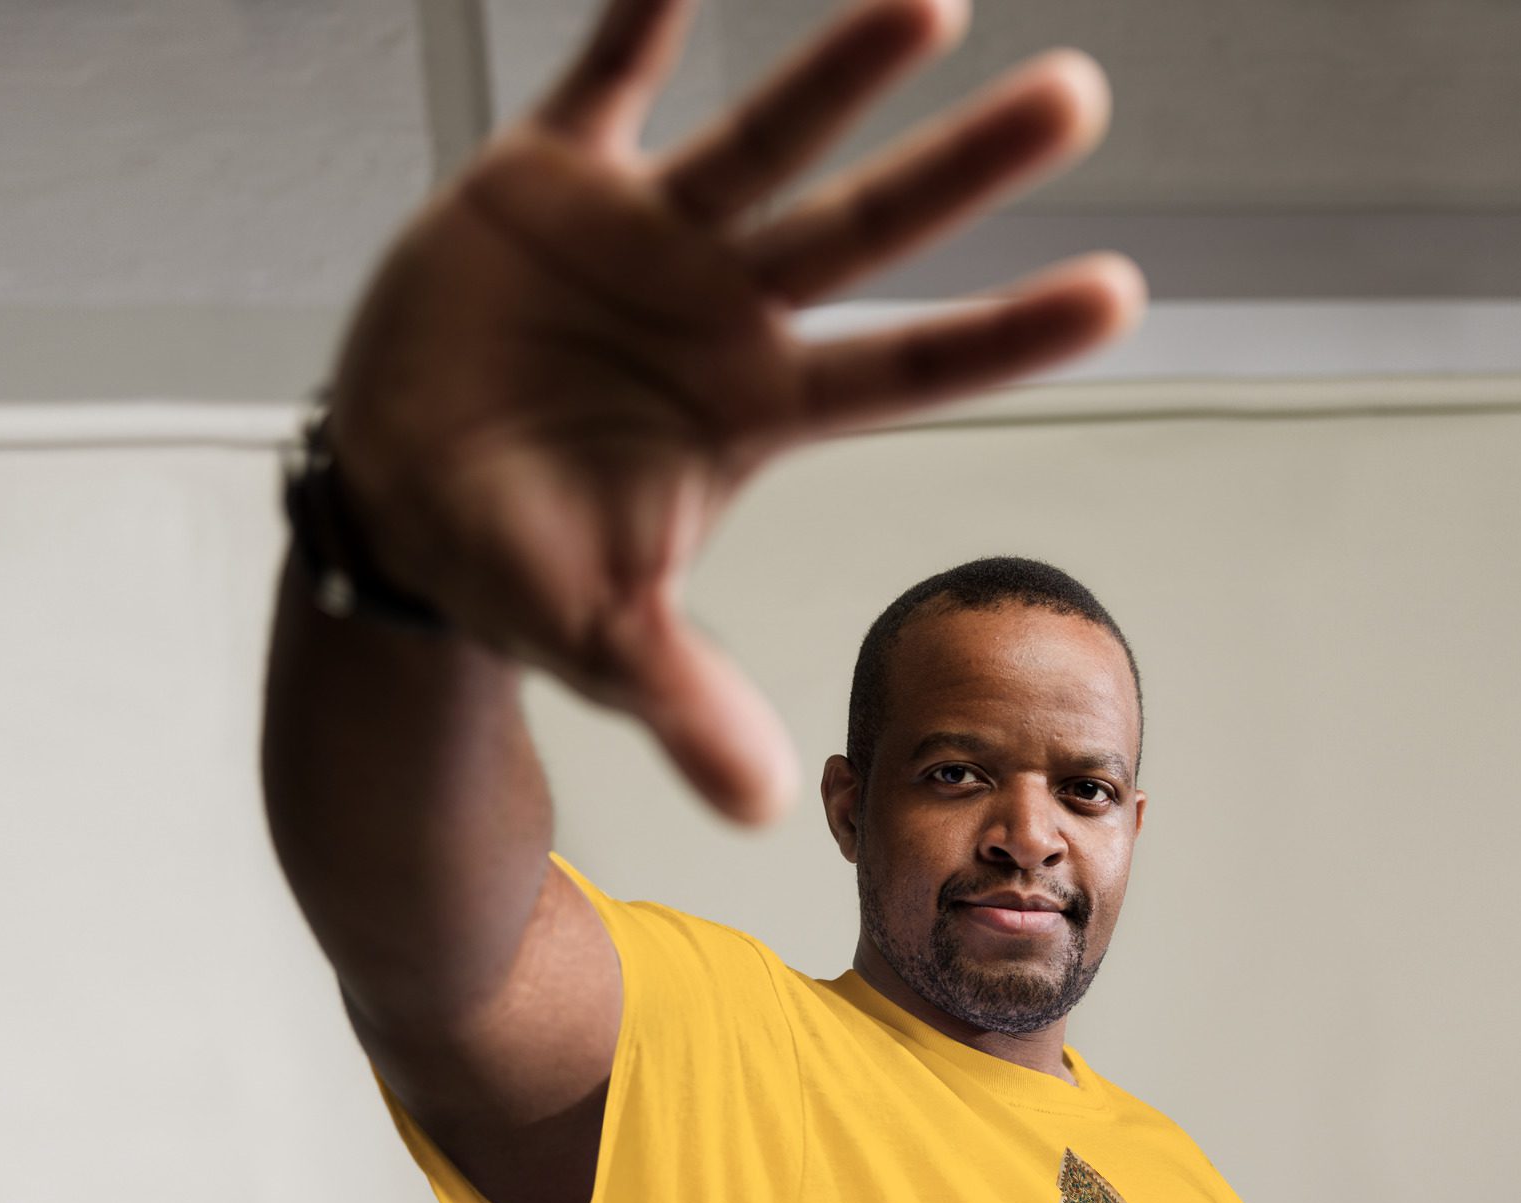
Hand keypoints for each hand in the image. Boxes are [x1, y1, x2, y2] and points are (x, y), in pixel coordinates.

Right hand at [325, 0, 1143, 823]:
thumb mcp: (601, 640)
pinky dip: (641, 16)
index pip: (906, 371)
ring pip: (762, 139)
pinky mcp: (545, 182)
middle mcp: (721, 313)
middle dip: (963, 170)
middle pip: (864, 233)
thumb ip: (685, 700)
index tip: (1121, 295)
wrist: (399, 499)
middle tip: (1080, 101)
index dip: (1005, 336)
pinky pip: (603, 78)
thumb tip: (763, 806)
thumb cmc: (517, 566)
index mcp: (753, 411)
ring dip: (840, 71)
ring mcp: (642, 240)